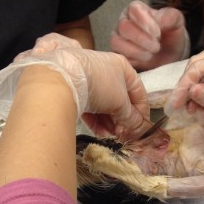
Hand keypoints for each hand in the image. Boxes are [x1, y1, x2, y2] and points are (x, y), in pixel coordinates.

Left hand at [0, 33, 149, 139]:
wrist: (61, 79)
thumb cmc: (99, 85)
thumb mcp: (120, 102)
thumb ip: (131, 116)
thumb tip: (139, 128)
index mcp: (122, 67)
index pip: (138, 91)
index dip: (142, 111)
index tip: (142, 128)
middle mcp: (106, 70)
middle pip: (120, 99)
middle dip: (123, 120)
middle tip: (124, 135)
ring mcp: (88, 79)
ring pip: (104, 104)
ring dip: (109, 123)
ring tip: (111, 136)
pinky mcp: (74, 88)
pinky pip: (89, 106)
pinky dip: (95, 120)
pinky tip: (99, 133)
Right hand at [110, 0, 189, 70]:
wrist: (169, 56)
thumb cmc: (171, 36)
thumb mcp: (176, 23)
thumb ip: (170, 16)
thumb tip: (159, 19)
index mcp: (137, 9)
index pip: (134, 9)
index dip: (145, 22)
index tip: (158, 33)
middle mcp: (124, 22)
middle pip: (124, 26)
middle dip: (141, 39)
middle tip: (157, 47)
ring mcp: (118, 38)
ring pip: (117, 42)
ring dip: (136, 51)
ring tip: (151, 55)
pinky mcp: (118, 54)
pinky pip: (119, 57)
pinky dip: (132, 60)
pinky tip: (144, 61)